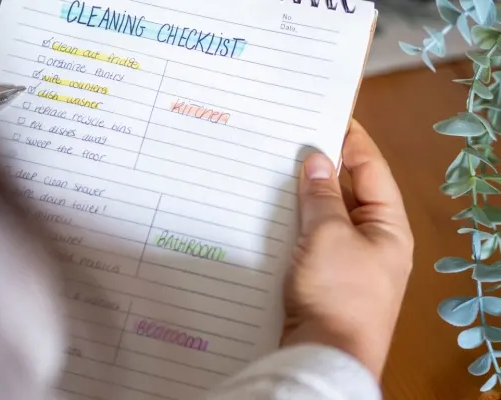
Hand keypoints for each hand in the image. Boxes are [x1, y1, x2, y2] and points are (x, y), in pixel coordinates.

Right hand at [282, 120, 413, 378]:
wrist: (323, 355)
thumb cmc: (337, 292)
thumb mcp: (329, 236)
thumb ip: (322, 197)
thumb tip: (318, 159)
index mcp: (388, 227)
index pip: (372, 170)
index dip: (352, 140)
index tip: (328, 114)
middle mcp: (371, 241)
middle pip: (347, 192)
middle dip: (322, 167)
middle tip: (292, 140)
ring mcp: (345, 259)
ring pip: (324, 215)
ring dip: (304, 195)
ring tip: (276, 168)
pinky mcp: (322, 276)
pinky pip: (309, 238)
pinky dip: (294, 222)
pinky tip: (270, 209)